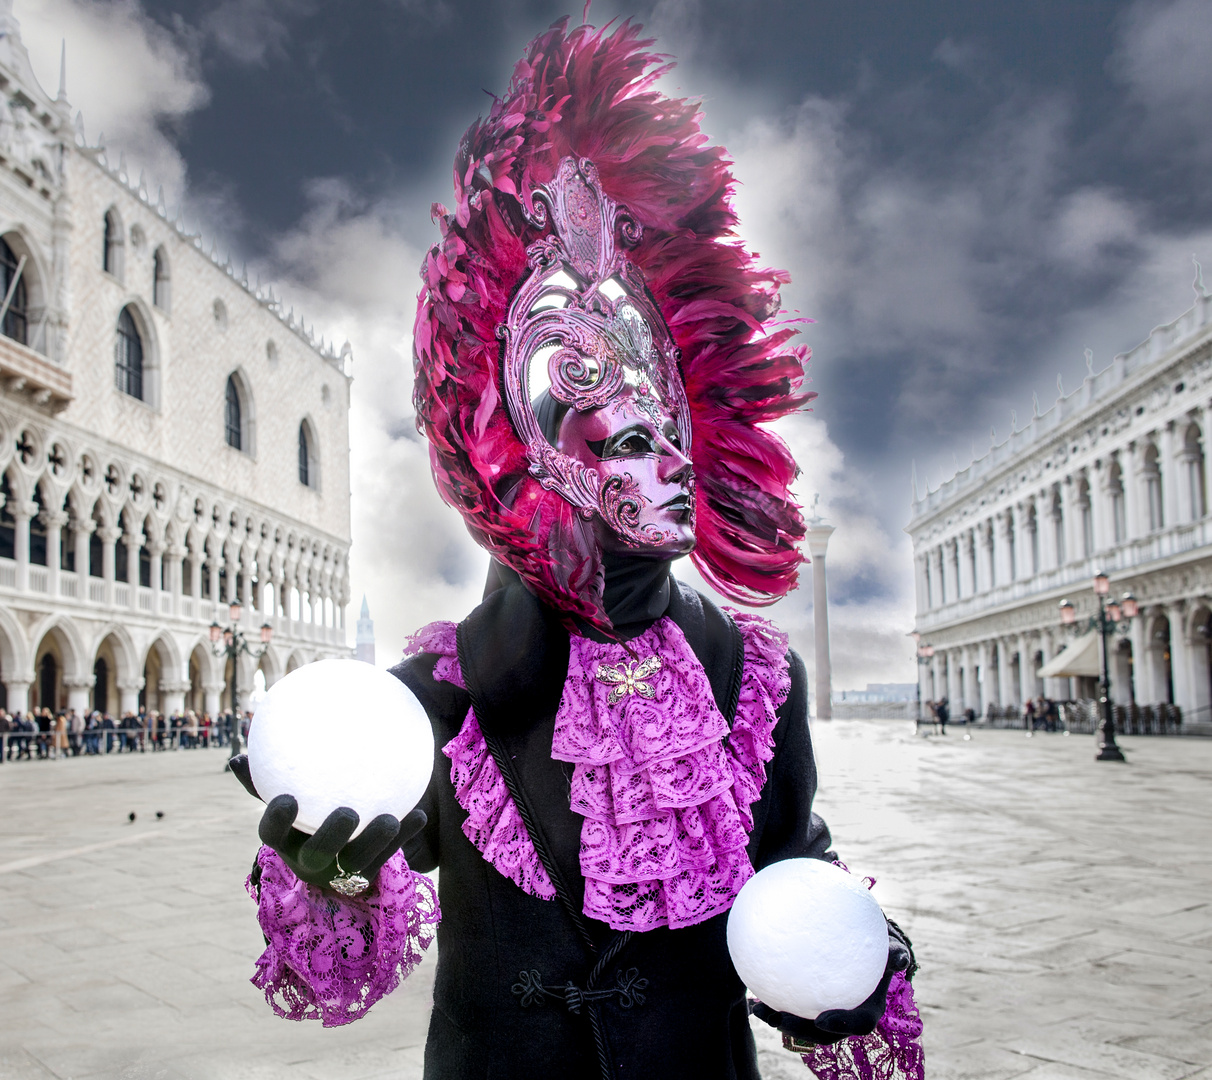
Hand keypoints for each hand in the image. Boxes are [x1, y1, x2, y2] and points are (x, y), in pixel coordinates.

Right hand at [231, 754, 427, 889]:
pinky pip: (391, 856)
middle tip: (348, 813)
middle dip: (331, 837)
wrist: (333, 863)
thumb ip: (264, 781)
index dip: (277, 821)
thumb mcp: (287, 802)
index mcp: (286, 841)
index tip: (287, 799)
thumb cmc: (304, 819)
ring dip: (377, 841)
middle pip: (319, 855)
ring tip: (392, 818)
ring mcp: (342, 872)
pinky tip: (420, 815)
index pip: (273, 835)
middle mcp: (311, 861)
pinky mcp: (371, 876)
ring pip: (358, 862)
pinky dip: (406, 836)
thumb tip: (236, 758)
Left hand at [751, 934, 911, 1046]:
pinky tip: (753, 989)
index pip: (859, 1024)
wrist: (859, 934)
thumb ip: (895, 949)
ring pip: (803, 1023)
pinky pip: (791, 1003)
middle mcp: (846, 1013)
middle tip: (778, 1018)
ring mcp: (826, 1009)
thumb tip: (900, 958)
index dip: (841, 1027)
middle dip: (800, 1031)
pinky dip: (772, 999)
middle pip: (824, 1033)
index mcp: (869, 1006)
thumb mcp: (890, 941)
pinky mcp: (808, 1000)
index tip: (820, 1019)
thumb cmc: (879, 939)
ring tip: (757, 1008)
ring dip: (779, 1020)